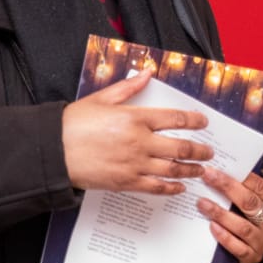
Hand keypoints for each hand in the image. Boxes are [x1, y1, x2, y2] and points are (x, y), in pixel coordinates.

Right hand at [60, 70, 212, 194]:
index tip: (203, 122)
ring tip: (200, 170)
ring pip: (173, 169)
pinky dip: (171, 188)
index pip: (176, 118)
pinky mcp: (126, 182)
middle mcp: (140, 142)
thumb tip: (147, 74)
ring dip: (191, 170)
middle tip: (209, 151)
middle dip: (200, 150)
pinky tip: (178, 187)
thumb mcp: (101, 99)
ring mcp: (135, 164)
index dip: (195, 120)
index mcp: (136, 118)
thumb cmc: (73, 123)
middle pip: (181, 147)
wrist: (53, 151)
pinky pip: (156, 187)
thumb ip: (128, 88)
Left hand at [195, 166, 262, 262]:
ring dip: (220, 213)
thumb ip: (246, 188)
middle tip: (208, 177)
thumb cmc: (257, 216)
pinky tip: (211, 226)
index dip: (240, 176)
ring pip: (242, 226)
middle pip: (250, 203)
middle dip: (227, 188)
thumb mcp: (259, 201)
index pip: (260, 187)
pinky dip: (224, 237)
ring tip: (202, 203)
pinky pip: (238, 247)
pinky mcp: (253, 256)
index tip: (220, 168)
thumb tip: (222, 171)